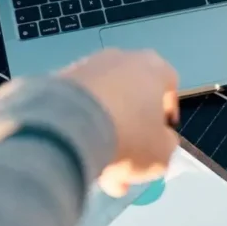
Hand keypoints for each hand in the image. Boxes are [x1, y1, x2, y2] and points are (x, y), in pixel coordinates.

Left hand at [59, 49, 179, 196]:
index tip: (160, 136)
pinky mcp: (57, 78)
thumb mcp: (162, 153)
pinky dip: (80, 127)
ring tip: (98, 167)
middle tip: (126, 164)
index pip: (169, 85)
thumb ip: (166, 144)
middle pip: (132, 97)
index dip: (167, 113)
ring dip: (105, 133)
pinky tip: (77, 154)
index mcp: (154, 67)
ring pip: (104, 104)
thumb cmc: (129, 136)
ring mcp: (86, 65)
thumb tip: (159, 140)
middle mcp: (121, 58)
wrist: (68, 127)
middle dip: (132, 132)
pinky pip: (78, 106)